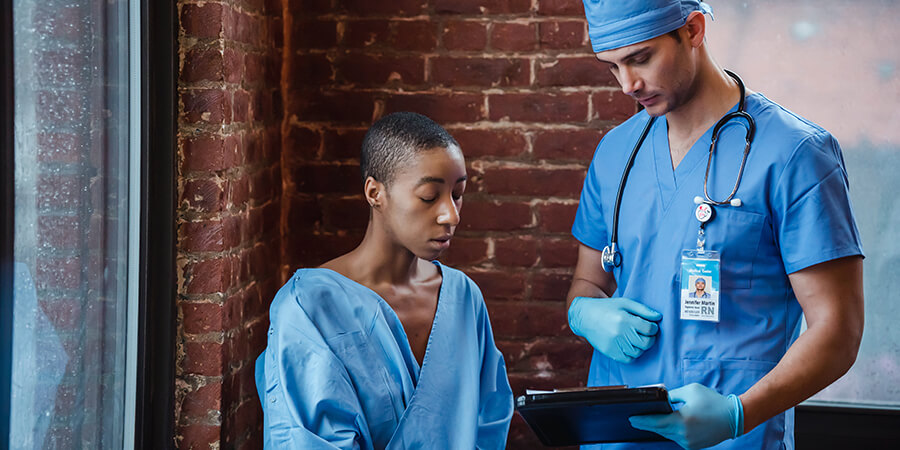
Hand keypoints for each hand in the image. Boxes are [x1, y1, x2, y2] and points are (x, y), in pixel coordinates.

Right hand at [567, 296, 661, 362]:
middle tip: (646, 334)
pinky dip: (632, 354)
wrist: (585, 317)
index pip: (649, 329)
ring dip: (641, 346)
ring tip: (636, 338)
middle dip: (650, 338)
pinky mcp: (610, 352)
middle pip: (646, 343)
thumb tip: (658, 317)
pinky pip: (628, 359)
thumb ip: (643, 309)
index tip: (650, 326)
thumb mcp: (625, 303)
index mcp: (624, 319)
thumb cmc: (607, 308)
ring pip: (638, 352)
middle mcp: (619, 333)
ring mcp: (614, 344)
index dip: (654, 328)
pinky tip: (629, 345)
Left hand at [629, 383, 743, 449]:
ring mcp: (689, 443)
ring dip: (659, 428)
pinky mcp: (694, 447)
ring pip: (668, 435)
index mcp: (682, 420)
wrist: (734, 417)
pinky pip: (677, 439)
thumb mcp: (690, 391)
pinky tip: (664, 426)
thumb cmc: (713, 401)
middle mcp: (684, 435)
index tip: (630, 418)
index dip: (641, 421)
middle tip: (635, 419)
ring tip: (648, 421)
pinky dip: (670, 432)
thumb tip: (660, 397)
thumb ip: (672, 394)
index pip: (655, 423)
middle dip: (647, 424)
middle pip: (659, 430)